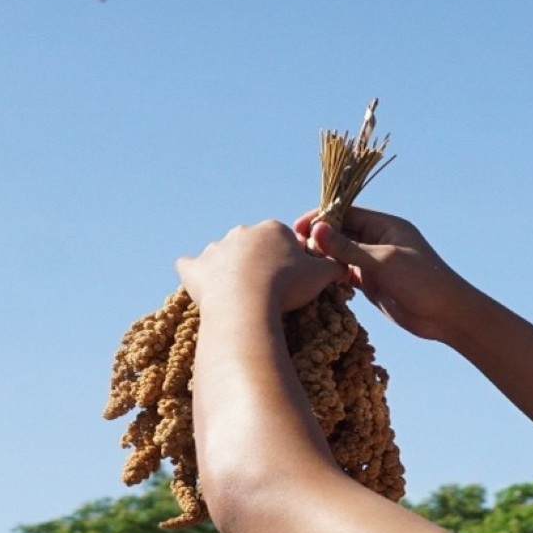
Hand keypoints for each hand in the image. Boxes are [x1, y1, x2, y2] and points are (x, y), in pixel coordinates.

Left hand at [175, 220, 344, 315]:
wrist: (247, 304)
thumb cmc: (287, 287)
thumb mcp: (320, 276)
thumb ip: (333, 267)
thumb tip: (342, 265)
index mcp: (272, 229)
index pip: (283, 240)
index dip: (289, 260)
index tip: (291, 280)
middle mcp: (241, 232)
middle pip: (252, 245)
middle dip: (258, 262)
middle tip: (268, 289)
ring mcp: (215, 249)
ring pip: (223, 255)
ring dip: (229, 269)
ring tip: (240, 294)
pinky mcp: (194, 269)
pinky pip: (190, 266)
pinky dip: (194, 274)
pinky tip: (201, 286)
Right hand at [295, 207, 492, 344]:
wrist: (447, 315)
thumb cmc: (422, 282)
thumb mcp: (383, 261)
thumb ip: (349, 248)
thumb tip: (316, 230)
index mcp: (385, 226)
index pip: (346, 212)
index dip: (321, 217)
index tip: (299, 226)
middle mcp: (378, 240)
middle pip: (340, 232)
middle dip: (319, 238)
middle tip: (296, 249)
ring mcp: (374, 262)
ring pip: (341, 254)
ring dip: (323, 258)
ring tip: (302, 264)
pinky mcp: (372, 283)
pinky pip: (345, 274)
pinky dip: (331, 275)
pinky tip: (316, 281)